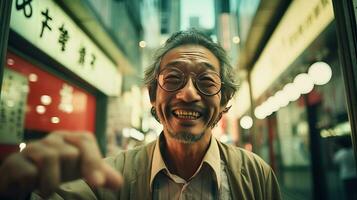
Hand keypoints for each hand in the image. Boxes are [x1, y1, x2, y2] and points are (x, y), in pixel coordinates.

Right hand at [0, 131, 122, 198]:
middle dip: (68, 173)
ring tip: (46, 188)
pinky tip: (30, 185)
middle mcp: (53, 139)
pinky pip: (28, 173)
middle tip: (60, 179)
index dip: (93, 163)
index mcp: (71, 138)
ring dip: (50, 183)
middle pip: (70, 153)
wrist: (24, 177)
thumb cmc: (58, 171)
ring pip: (49, 159)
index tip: (98, 183)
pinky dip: (32, 184)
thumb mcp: (81, 171)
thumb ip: (101, 174)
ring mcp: (32, 148)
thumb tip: (119, 183)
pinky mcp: (14, 161)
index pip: (85, 142)